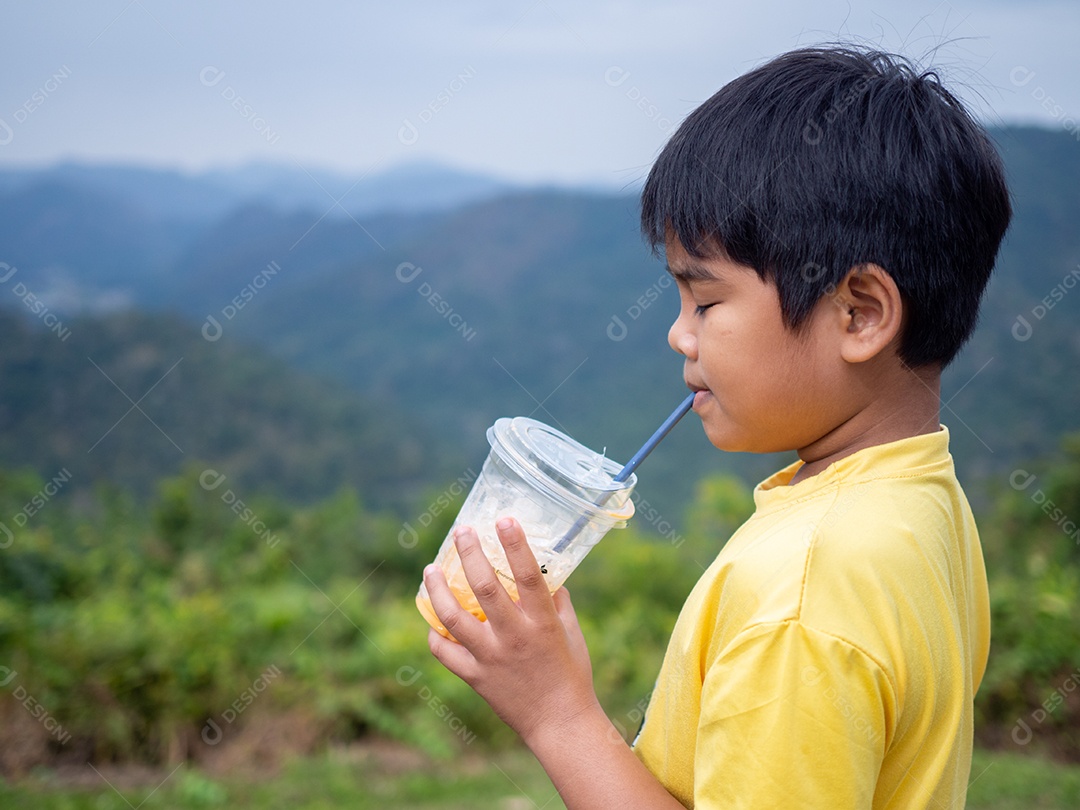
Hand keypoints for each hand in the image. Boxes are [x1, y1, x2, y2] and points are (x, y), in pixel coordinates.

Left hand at [424, 517, 600, 746]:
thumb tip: (546, 573)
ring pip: (453, 617)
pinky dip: (435, 633)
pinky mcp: (476, 677)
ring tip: (430, 569)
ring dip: (437, 589)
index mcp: (543, 623)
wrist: (560, 724)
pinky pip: (445, 652)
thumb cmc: (571, 675)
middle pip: (485, 587)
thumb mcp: (572, 633)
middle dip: (469, 554)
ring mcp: (491, 658)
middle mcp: (514, 637)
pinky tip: (433, 618)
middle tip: (460, 532)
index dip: (514, 545)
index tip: (503, 520)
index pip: (528, 575)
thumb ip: (558, 601)